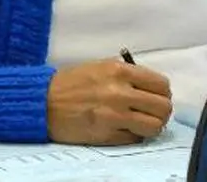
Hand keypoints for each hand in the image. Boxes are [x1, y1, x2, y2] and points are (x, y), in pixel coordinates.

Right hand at [47, 58, 172, 144]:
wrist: (43, 102)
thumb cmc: (71, 83)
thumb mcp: (101, 66)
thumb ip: (128, 74)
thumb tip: (152, 86)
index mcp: (119, 71)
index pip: (161, 85)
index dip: (162, 93)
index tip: (156, 96)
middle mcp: (120, 93)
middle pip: (163, 107)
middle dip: (161, 111)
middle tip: (151, 112)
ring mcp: (114, 116)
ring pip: (154, 126)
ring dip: (151, 126)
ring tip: (140, 123)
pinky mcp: (107, 135)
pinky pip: (135, 139)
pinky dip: (134, 136)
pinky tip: (124, 129)